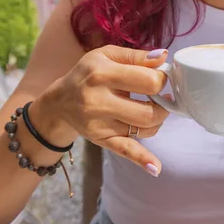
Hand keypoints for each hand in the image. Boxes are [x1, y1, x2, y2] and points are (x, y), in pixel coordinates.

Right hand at [34, 45, 170, 176]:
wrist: (60, 101)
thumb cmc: (89, 73)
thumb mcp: (107, 55)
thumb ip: (136, 56)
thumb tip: (163, 57)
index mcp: (101, 73)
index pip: (148, 80)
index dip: (162, 80)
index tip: (159, 79)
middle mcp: (98, 101)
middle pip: (148, 111)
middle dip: (164, 105)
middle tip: (161, 98)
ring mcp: (100, 124)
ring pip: (144, 129)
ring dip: (157, 121)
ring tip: (152, 110)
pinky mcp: (102, 140)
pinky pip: (125, 151)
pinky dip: (142, 160)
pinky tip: (155, 168)